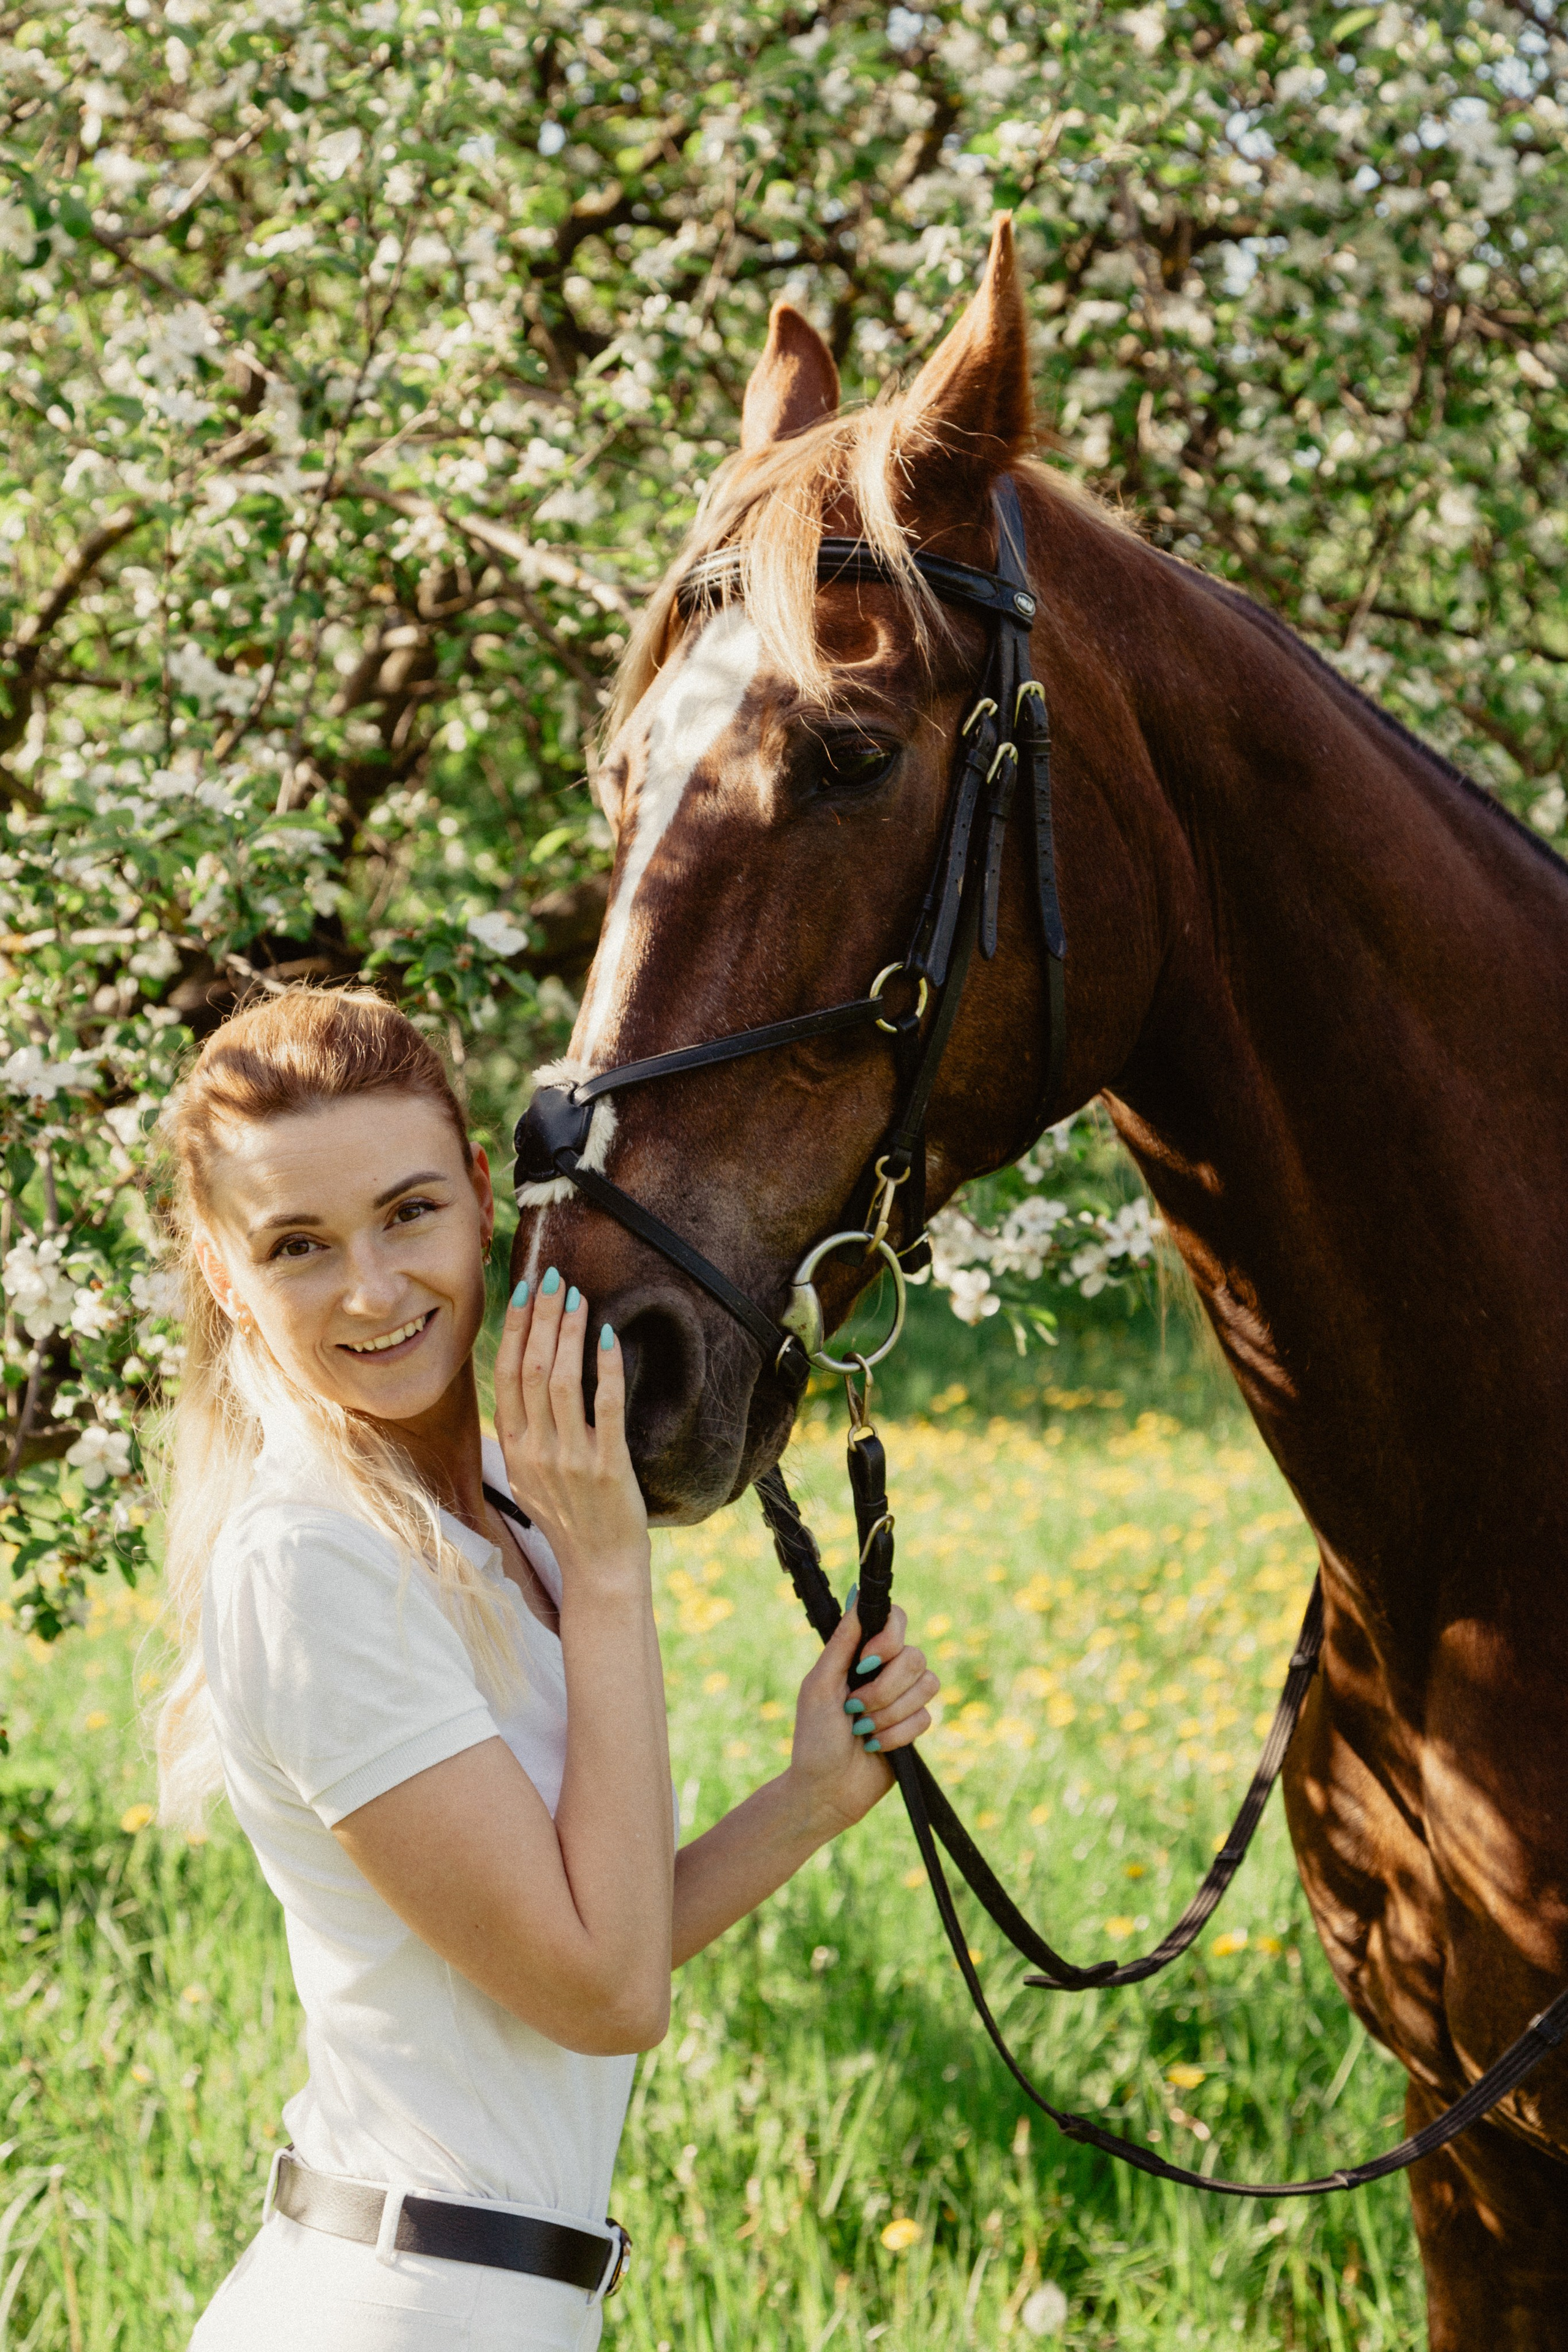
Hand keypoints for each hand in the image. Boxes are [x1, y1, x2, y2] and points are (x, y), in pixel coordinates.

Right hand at [492, 1270, 649, 1595]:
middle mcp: (535, 1451)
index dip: (515, 1330)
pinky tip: (609, 1337)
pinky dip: (606, 1369)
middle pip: (532, 1369)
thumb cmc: (569, 1520)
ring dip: (569, 1333)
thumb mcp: (530, 1479)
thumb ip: (523, 1436)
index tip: (525, 1292)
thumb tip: (520, 1387)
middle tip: (555, 1277)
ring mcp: (570, 1459)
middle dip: (542, 1318)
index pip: (507, 1376)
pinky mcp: (606, 1466)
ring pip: (562, 1381)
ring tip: (578, 1296)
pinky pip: (604, 1407)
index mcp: (515, 1450)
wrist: (599, 1569)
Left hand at [783, 1600, 939, 1838]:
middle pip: (914, 1655)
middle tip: (854, 1708)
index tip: (866, 1661)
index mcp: (860, 1655)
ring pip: (927, 1684)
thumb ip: (841, 1644)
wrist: (825, 1790)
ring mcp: (903, 1699)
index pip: (896, 1620)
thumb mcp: (819, 1686)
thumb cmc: (814, 1738)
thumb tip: (857, 1599)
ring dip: (890, 1713)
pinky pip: (926, 1717)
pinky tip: (876, 1746)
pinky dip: (897, 1734)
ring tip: (863, 1730)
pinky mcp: (914, 1726)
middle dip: (884, 1688)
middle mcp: (886, 1671)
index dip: (889, 1637)